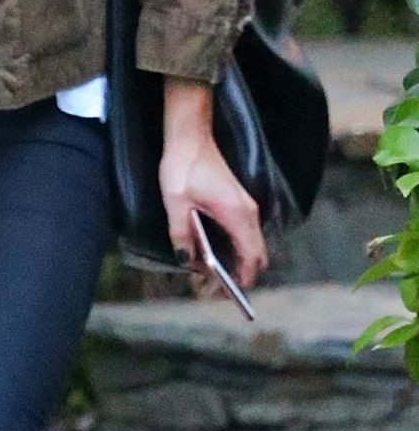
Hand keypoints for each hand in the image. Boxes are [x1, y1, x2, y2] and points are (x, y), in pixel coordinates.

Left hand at [159, 78, 267, 291]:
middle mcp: (247, 212)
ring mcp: (245, 206)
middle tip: (212, 289)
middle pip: (255, 254)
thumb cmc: (183, 166)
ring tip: (208, 275)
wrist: (190, 136)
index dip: (241, 279)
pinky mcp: (237, 202)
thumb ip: (181, 235)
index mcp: (237, 214)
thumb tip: (186, 261)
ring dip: (235, 261)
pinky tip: (211, 253)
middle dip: (238, 275)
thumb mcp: (176, 203)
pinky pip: (243, 233)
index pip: (251, 257)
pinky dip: (233, 248)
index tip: (224, 294)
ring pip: (250, 244)